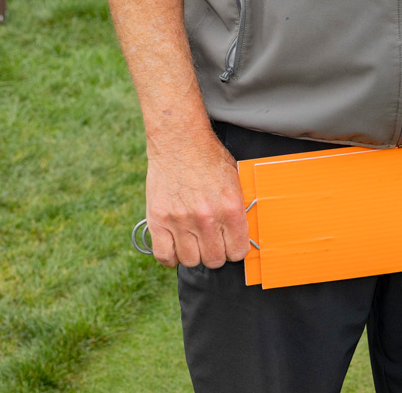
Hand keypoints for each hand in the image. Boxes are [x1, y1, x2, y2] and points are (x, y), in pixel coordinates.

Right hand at [144, 132, 248, 268]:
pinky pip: (164, 255)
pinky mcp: (158, 219)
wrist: (180, 140)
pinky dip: (170, 255)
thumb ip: (238, 209)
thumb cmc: (209, 158)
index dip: (234, 249)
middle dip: (214, 253)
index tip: (229, 243)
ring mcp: (181, 220)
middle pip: (214, 260)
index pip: (237, 252)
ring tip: (192, 239)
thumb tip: (243, 234)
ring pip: (190, 261)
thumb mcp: (235, 180)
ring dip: (193, 253)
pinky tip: (175, 244)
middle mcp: (207, 218)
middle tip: (210, 240)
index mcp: (230, 208)